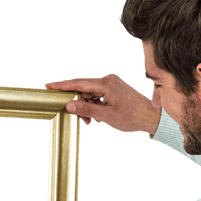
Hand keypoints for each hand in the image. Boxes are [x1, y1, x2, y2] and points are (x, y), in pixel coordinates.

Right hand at [46, 74, 160, 135]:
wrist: (150, 117)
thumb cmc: (132, 117)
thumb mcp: (106, 116)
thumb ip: (87, 110)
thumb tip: (69, 105)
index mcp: (106, 84)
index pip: (79, 83)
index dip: (62, 85)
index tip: (49, 86)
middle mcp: (108, 80)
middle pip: (83, 89)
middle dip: (76, 102)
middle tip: (74, 115)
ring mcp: (111, 84)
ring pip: (89, 94)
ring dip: (85, 106)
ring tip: (88, 121)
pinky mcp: (113, 89)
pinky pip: (96, 95)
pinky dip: (92, 105)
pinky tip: (94, 116)